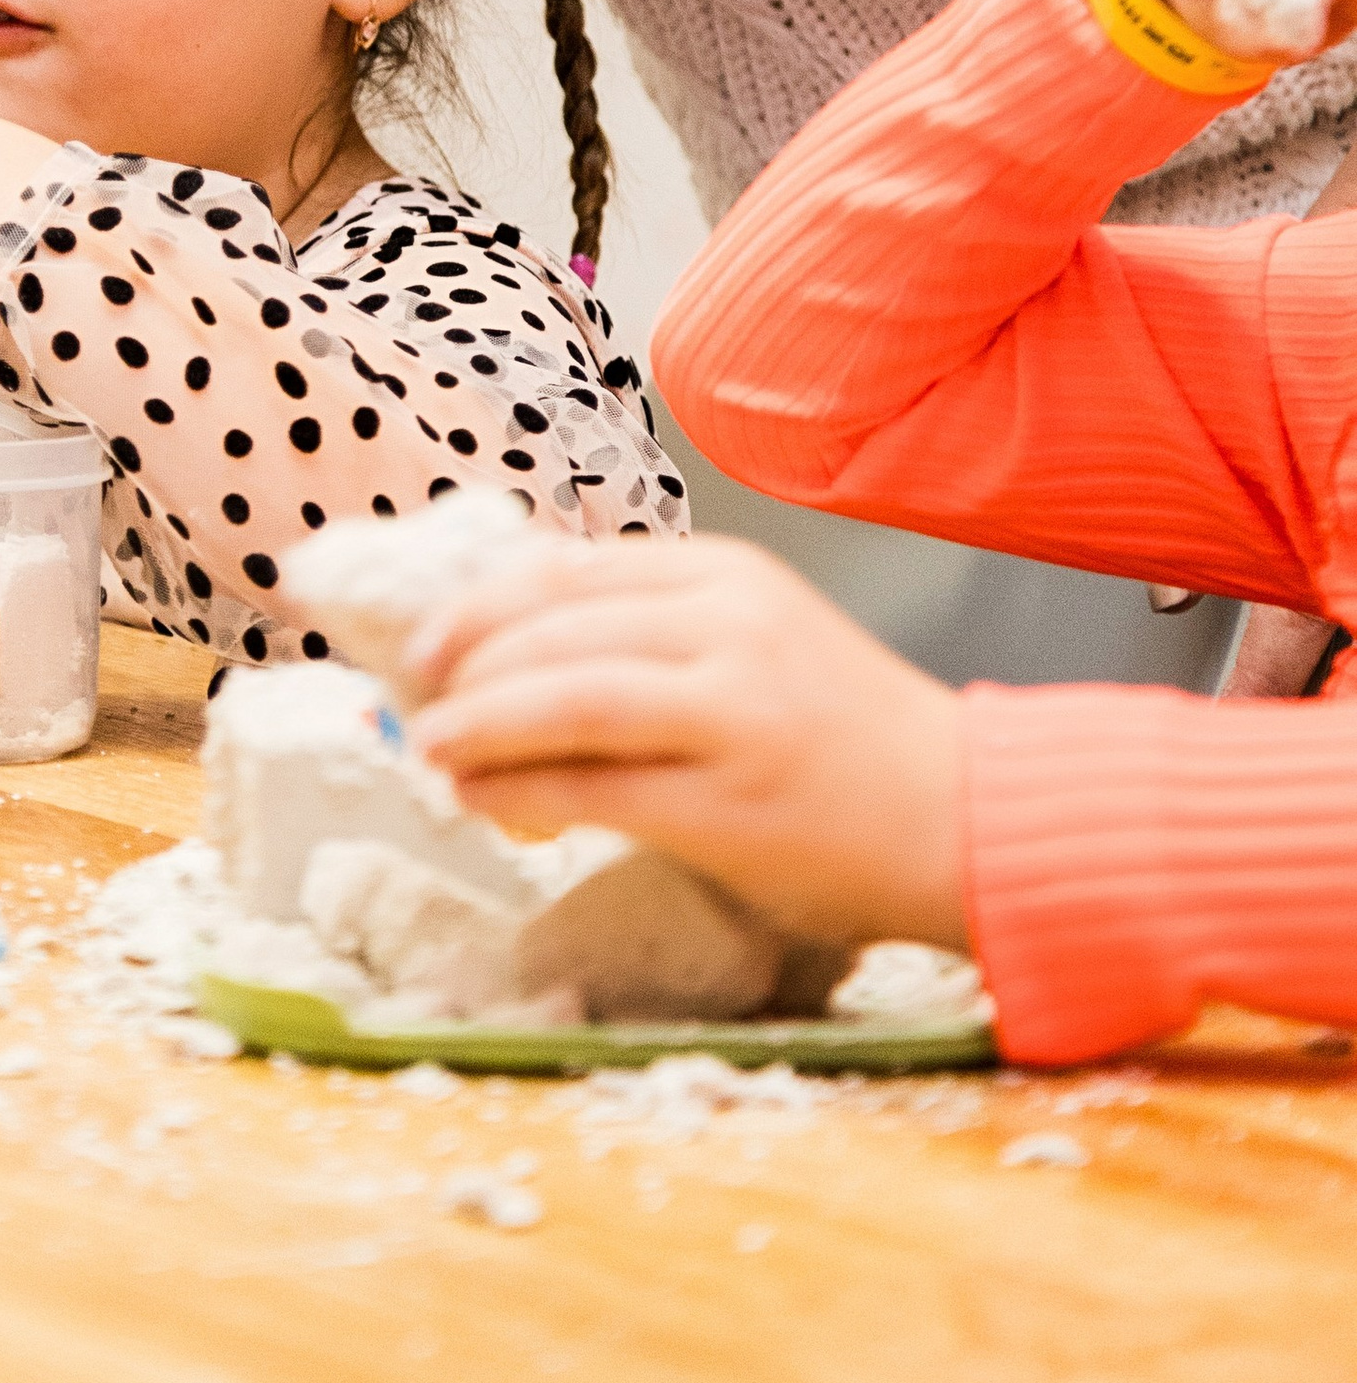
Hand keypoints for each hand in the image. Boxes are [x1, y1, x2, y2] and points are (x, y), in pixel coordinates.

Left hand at [401, 535, 969, 951]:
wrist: (973, 816)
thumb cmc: (849, 739)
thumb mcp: (754, 641)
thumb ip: (654, 628)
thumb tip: (511, 639)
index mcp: (724, 573)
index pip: (566, 566)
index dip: (477, 599)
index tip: (422, 633)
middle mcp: (726, 622)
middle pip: (550, 624)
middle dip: (460, 660)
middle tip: (410, 694)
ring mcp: (731, 707)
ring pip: (560, 696)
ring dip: (473, 724)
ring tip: (428, 748)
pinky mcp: (731, 798)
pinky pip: (592, 784)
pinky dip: (519, 790)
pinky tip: (484, 800)